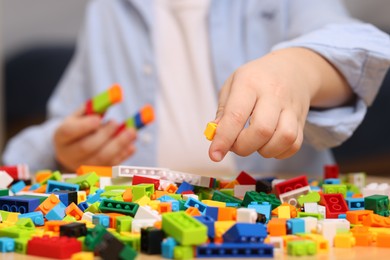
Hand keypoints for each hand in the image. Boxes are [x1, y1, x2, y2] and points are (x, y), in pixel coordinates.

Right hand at [54, 107, 136, 170]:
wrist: (75, 150)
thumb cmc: (81, 127)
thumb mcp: (82, 115)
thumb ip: (94, 107)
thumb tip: (114, 96)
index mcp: (61, 137)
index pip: (68, 132)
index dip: (83, 126)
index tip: (98, 119)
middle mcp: (69, 154)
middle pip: (87, 147)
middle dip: (105, 135)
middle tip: (118, 123)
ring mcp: (83, 166)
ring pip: (102, 159)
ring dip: (119, 145)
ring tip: (132, 132)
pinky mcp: (97, 174)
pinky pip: (111, 166)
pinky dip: (123, 156)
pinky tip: (132, 146)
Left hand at [209, 47, 351, 161]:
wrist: (292, 68)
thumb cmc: (255, 79)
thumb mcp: (232, 85)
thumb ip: (223, 112)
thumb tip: (216, 137)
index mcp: (250, 83)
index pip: (236, 115)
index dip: (224, 139)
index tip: (214, 155)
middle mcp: (273, 94)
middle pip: (262, 130)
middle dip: (244, 147)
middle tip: (236, 144)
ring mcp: (291, 107)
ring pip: (284, 138)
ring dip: (264, 150)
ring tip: (254, 143)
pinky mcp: (302, 120)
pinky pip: (294, 144)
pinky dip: (279, 152)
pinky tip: (268, 144)